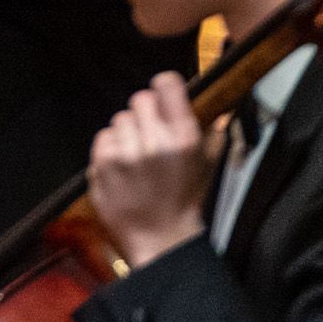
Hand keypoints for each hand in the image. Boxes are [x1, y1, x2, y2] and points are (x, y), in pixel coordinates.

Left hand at [87, 71, 220, 268]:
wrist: (161, 237)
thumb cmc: (186, 200)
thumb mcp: (207, 165)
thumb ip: (213, 134)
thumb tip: (222, 110)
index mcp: (184, 137)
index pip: (165, 83)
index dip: (164, 87)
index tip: (164, 96)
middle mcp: (154, 141)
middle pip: (139, 99)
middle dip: (146, 114)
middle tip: (151, 134)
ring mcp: (125, 154)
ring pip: (119, 119)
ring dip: (127, 132)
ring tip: (138, 156)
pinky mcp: (101, 165)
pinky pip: (103, 138)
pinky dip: (111, 148)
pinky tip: (123, 166)